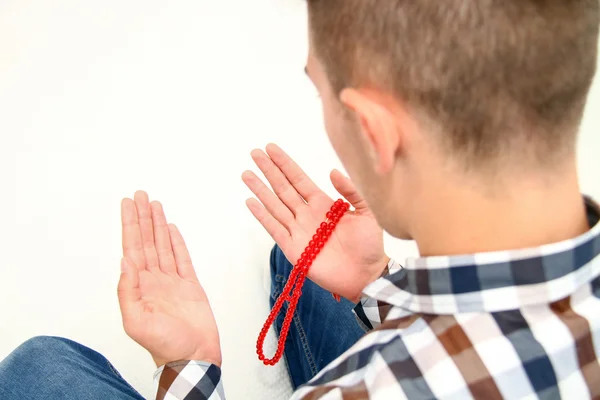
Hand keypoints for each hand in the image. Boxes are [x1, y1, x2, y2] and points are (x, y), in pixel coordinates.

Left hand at [118, 191, 220, 367]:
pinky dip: (177, 242)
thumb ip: (127, 291)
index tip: (128, 204)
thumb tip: (123, 261)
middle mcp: (154, 279)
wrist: (194, 356)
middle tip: (140, 195)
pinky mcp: (190, 285)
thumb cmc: (165, 345)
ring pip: (163, 245)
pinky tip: (172, 229)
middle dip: (143, 217)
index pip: (132, 247)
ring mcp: (172, 281)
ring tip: (154, 205)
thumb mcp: (137, 322)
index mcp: (140, 286)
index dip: (130, 224)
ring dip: (158, 225)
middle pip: (147, 241)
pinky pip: (182, 258)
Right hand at [242, 144, 388, 301]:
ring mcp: (298, 231)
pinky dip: (262, 215)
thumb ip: (352, 191)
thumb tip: (332, 171)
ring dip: (260, 190)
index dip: (285, 164)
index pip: (299, 179)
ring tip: (247, 174)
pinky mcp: (293, 249)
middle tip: (255, 153)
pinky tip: (251, 202)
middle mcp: (307, 215)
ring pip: (275, 205)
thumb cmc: (369, 246)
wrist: (366, 275)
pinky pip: (274, 229)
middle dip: (269, 171)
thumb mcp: (368, 212)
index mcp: (324, 204)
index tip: (271, 149)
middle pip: (283, 188)